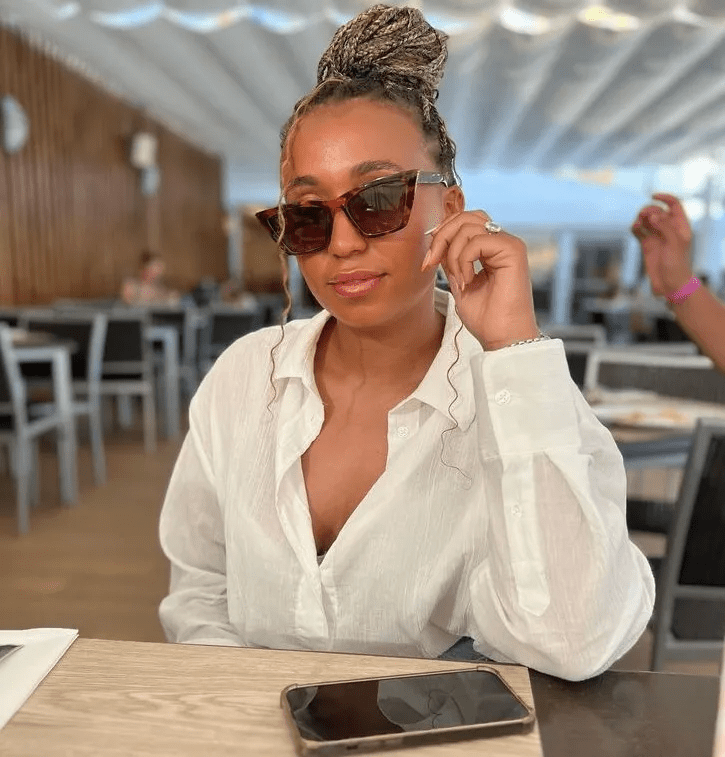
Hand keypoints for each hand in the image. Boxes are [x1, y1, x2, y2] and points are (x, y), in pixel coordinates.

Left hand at [421, 210, 537, 348]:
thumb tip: (436, 241)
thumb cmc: (486, 318)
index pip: (463, 222)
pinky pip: (477, 240)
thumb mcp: (459, 283)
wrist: (503, 337)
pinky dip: (464, 260)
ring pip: (468, 225)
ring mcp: (509, 244)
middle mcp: (501, 242)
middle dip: (441, 236)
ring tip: (458, 278)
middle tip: (432, 263)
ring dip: (453, 253)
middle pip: (465, 216)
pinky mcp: (514, 250)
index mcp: (490, 248)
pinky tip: (468, 281)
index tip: (428, 263)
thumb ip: (451, 260)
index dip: (441, 235)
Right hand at [631, 193, 692, 296]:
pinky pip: (639, 231)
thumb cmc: (677, 264)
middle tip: (644, 216)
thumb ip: (664, 227)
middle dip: (649, 210)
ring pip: (646, 220)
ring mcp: (657, 237)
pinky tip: (634, 227)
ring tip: (637, 223)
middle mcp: (668, 229)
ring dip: (640, 218)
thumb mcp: (674, 244)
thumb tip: (652, 215)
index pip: (674, 204)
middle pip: (657, 211)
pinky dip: (635, 227)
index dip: (665, 198)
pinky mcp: (646, 245)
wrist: (670, 284)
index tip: (653, 196)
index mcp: (680, 226)